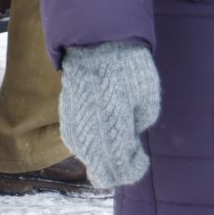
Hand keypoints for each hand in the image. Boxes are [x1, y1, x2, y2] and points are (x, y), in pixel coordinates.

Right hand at [59, 41, 160, 188]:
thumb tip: (132, 134)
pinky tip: (100, 132)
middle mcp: (90, 137)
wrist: (96, 44)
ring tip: (116, 141)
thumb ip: (139, 123)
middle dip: (117, 167)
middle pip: (101, 170)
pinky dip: (90, 142)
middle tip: (130, 155)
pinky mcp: (65, 116)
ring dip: (102, 155)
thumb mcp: (148, 100)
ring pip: (88, 156)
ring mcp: (74, 128)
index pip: (122, 169)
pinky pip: (78, 140)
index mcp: (114, 135)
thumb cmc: (129, 70)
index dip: (134, 168)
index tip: (141, 158)